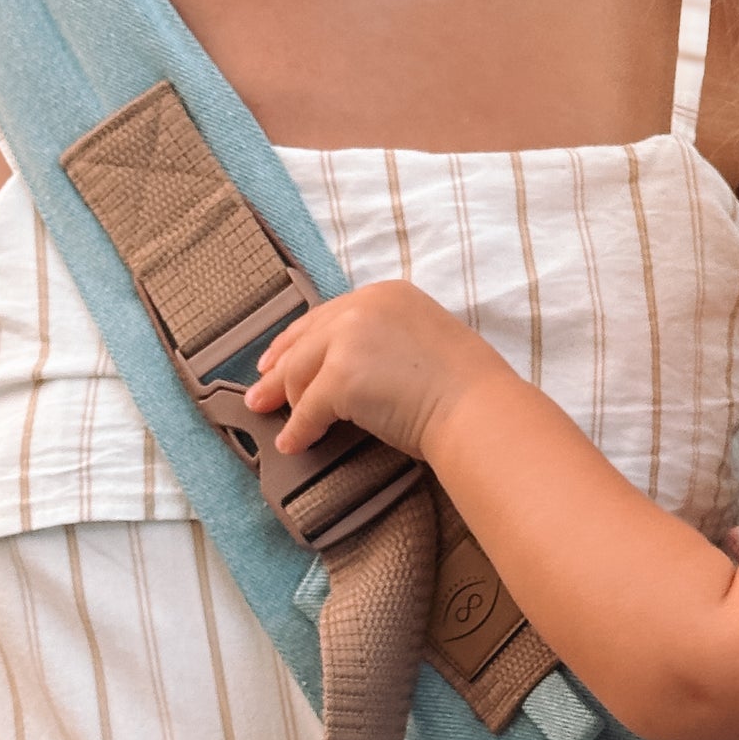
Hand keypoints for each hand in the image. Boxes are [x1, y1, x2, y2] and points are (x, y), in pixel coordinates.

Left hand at [246, 280, 503, 461]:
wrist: (478, 411)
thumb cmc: (467, 389)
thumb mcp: (425, 341)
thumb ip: (387, 341)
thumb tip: (357, 371)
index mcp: (387, 295)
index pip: (329, 316)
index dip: (299, 340)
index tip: (280, 358)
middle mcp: (364, 307)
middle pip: (306, 340)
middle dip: (278, 369)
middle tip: (259, 393)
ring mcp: (349, 340)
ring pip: (300, 373)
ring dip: (288, 402)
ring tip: (278, 422)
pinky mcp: (340, 378)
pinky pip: (308, 409)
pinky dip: (299, 430)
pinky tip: (293, 444)